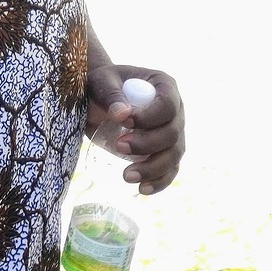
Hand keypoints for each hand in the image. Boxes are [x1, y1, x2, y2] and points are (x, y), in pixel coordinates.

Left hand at [86, 63, 184, 195]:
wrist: (96, 100)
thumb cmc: (101, 85)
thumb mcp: (101, 81)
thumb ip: (110, 94)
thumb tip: (121, 115)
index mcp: (164, 85)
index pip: (167, 105)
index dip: (150, 117)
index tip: (124, 122)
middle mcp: (175, 110)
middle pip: (172, 133)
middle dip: (147, 144)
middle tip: (118, 146)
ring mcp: (173, 133)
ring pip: (174, 155)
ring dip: (153, 168)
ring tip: (126, 175)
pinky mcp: (165, 152)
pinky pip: (170, 170)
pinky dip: (159, 181)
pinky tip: (142, 189)